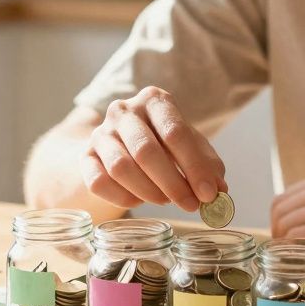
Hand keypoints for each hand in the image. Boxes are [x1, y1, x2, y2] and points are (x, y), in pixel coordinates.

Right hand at [81, 86, 227, 211]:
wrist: (123, 144)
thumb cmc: (166, 145)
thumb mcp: (192, 150)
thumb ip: (209, 168)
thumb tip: (220, 192)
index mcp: (154, 100)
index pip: (176, 133)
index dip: (195, 167)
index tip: (209, 194)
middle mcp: (123, 110)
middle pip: (146, 150)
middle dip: (173, 183)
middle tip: (190, 205)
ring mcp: (100, 132)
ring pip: (121, 167)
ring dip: (148, 192)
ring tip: (165, 200)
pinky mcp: (84, 156)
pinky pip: (99, 182)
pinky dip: (122, 197)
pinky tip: (138, 199)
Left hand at [269, 167, 304, 250]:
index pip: (286, 197)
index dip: (281, 221)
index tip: (288, 241)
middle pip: (279, 208)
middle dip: (277, 233)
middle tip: (288, 255)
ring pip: (284, 224)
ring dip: (285, 245)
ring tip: (298, 261)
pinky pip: (296, 238)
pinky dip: (294, 252)